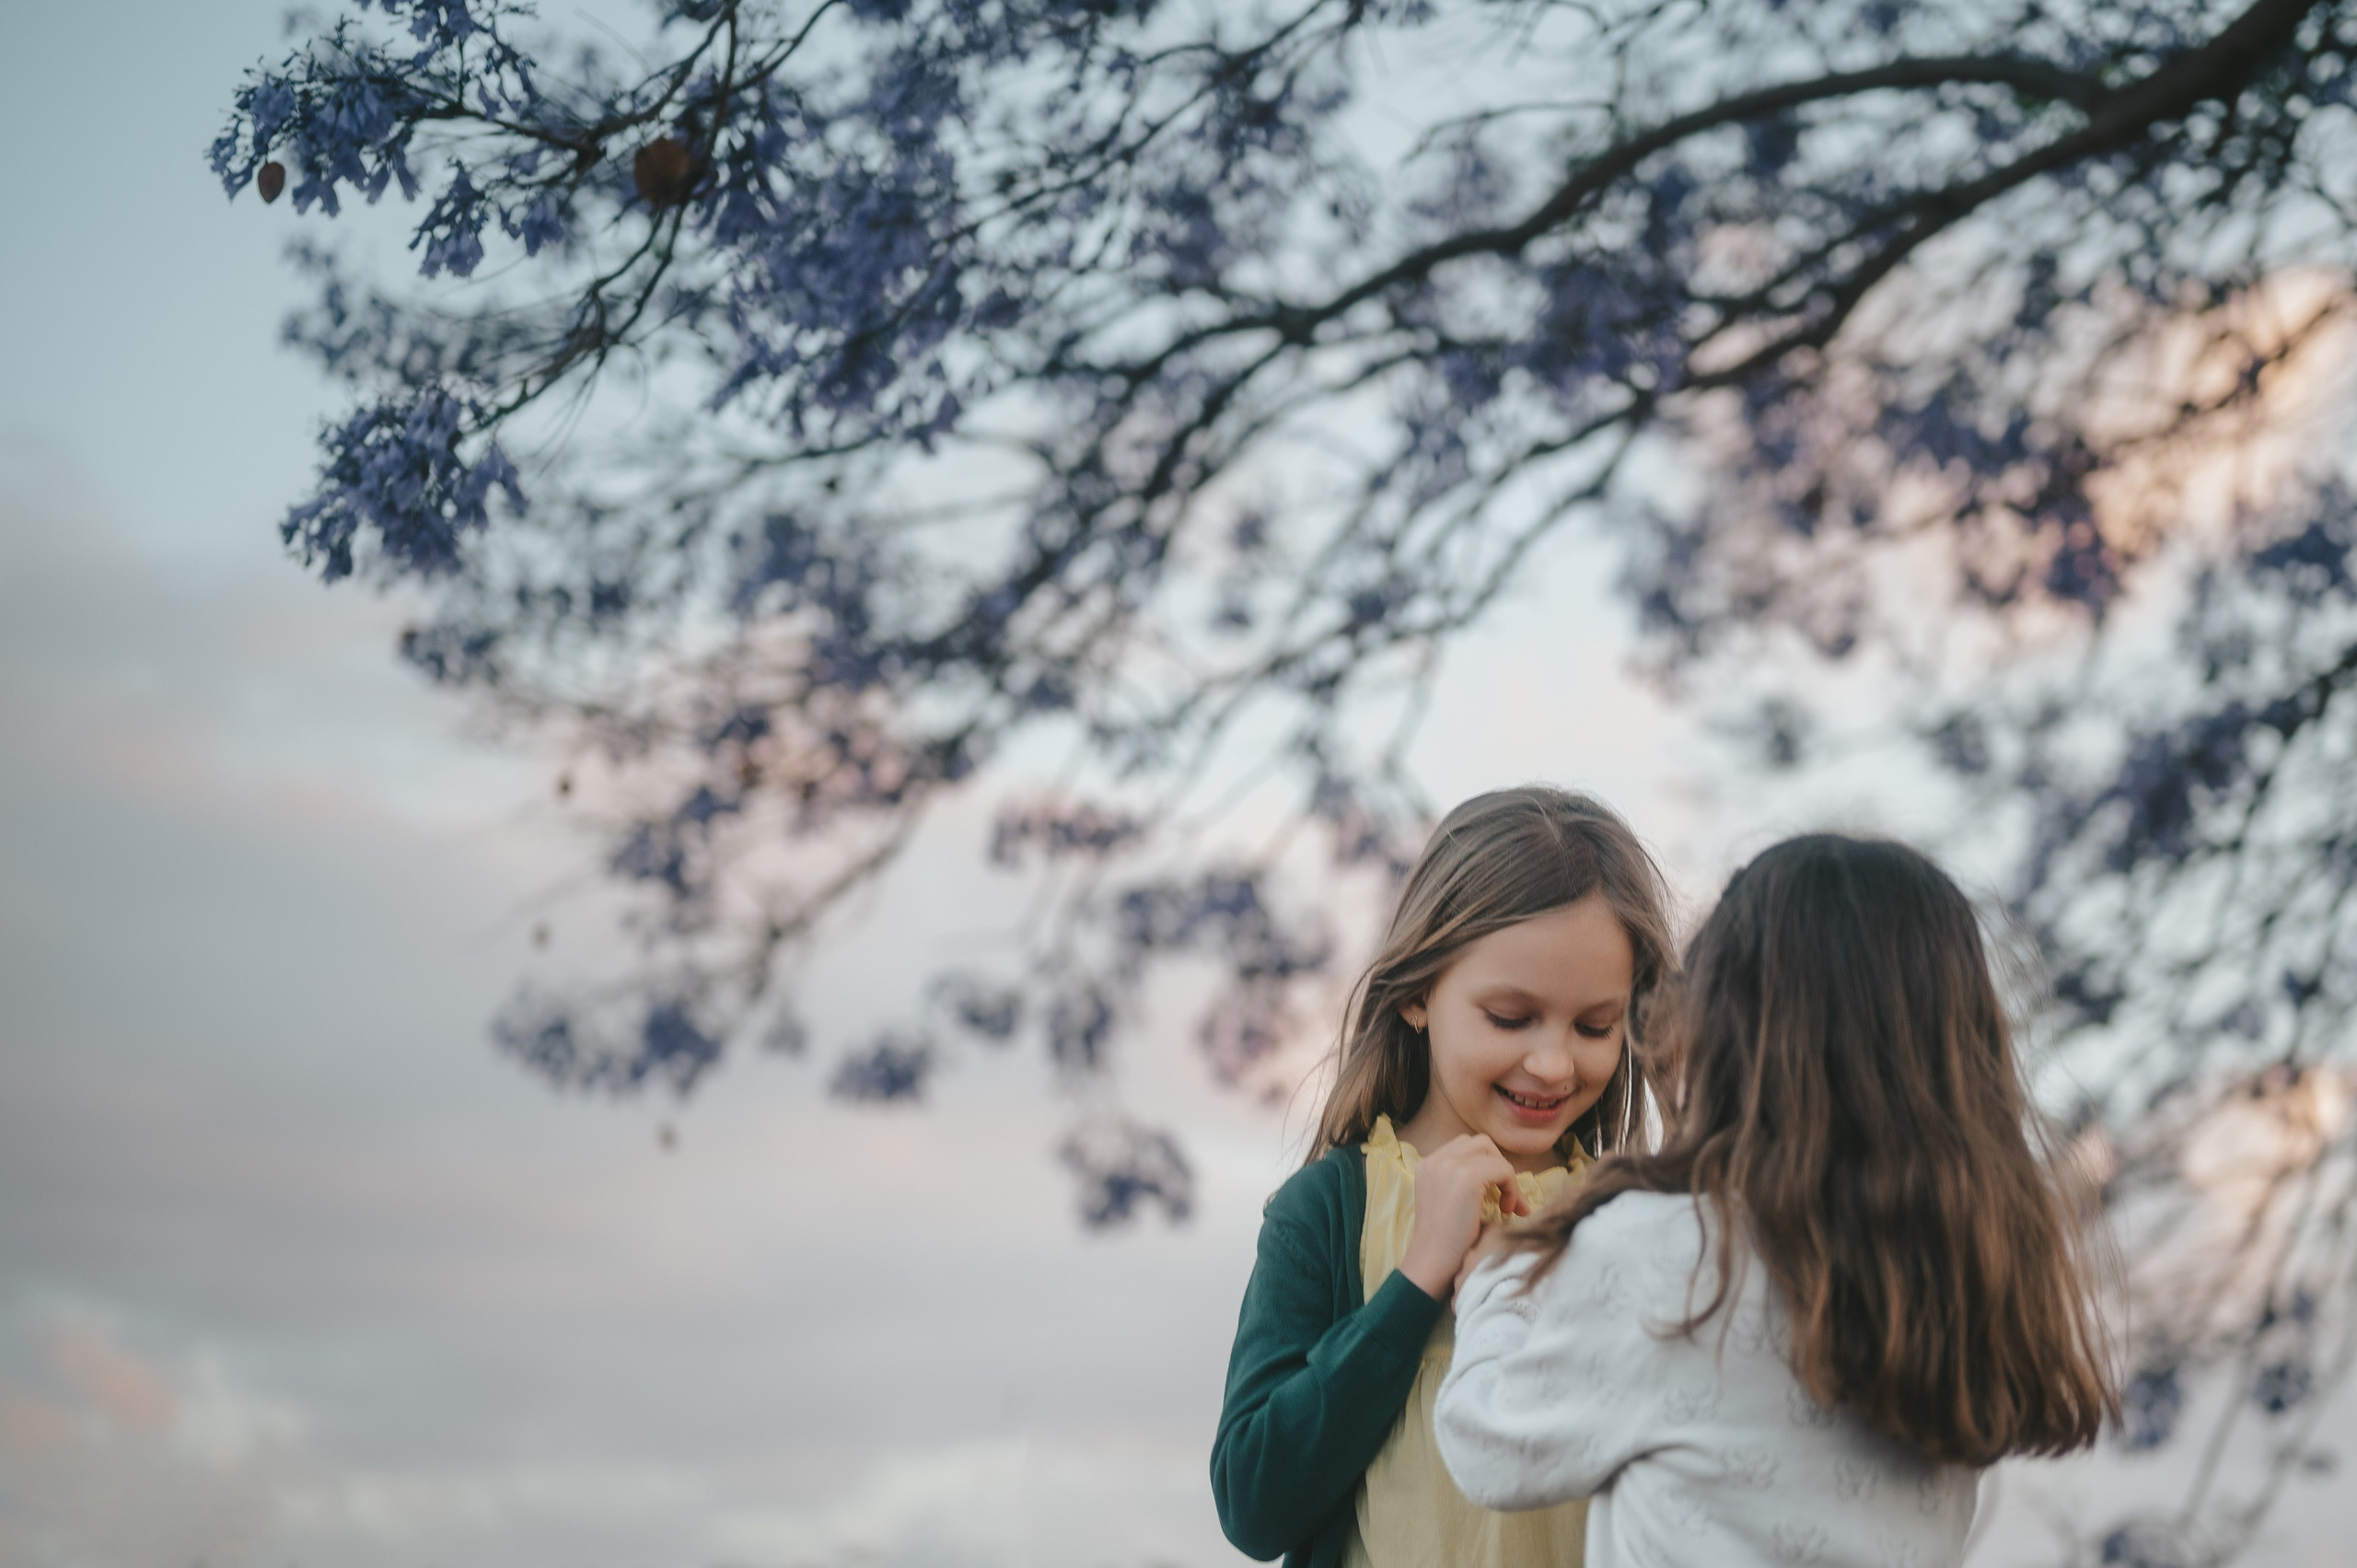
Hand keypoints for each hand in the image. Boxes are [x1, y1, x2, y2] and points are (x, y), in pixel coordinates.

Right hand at [1397, 1133, 1525, 1300]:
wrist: (1432, 1261)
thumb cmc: (1444, 1241)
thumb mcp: (1446, 1201)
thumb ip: (1460, 1181)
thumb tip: (1498, 1175)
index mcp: (1427, 1164)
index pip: (1465, 1146)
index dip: (1486, 1166)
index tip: (1496, 1195)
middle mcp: (1436, 1159)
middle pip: (1480, 1143)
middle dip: (1498, 1165)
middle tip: (1506, 1196)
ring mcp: (1450, 1165)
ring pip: (1492, 1153)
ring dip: (1506, 1176)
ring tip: (1509, 1204)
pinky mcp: (1467, 1177)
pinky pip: (1503, 1168)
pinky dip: (1512, 1187)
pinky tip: (1508, 1209)